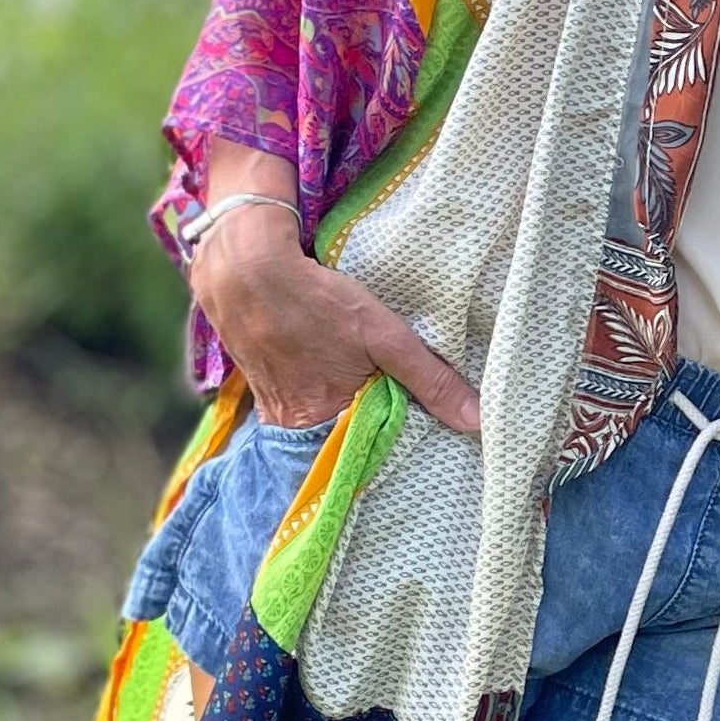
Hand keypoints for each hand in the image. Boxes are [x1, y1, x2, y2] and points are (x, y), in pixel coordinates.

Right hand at [191, 201, 481, 433]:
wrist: (243, 264)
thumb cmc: (316, 299)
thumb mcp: (383, 335)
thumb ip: (429, 379)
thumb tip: (476, 422)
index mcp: (320, 420)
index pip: (360, 456)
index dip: (383, 451)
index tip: (410, 449)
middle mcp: (289, 423)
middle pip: (334, 442)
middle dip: (359, 437)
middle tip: (388, 425)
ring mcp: (267, 403)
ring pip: (311, 424)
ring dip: (335, 418)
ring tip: (359, 405)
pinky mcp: (255, 382)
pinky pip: (289, 405)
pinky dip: (310, 400)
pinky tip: (322, 382)